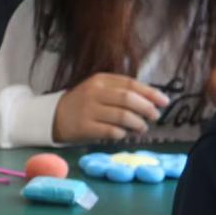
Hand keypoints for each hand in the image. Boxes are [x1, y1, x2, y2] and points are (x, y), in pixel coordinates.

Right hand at [52, 73, 169, 142]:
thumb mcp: (98, 90)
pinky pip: (111, 131)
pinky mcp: (84, 127)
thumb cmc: (82, 104)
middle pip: (128, 99)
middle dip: (146, 108)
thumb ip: (121, 92)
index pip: (131, 84)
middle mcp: (94, 93)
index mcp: (100, 80)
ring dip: (137, 123)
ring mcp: (88, 110)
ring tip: (142, 128)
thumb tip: (152, 102)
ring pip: (122, 116)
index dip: (151, 93)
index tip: (164, 102)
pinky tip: (124, 134)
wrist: (51, 117)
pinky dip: (122, 133)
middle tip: (155, 116)